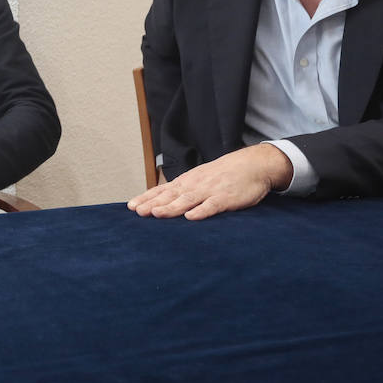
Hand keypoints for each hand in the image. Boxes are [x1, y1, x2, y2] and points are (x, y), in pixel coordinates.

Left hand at [127, 144, 291, 219]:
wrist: (251, 165)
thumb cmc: (222, 175)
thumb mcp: (199, 179)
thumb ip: (182, 190)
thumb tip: (161, 200)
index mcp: (187, 182)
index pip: (162, 191)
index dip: (147, 198)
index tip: (131, 207)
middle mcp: (194, 185)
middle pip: (170, 196)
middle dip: (153, 204)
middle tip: (138, 212)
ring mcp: (209, 191)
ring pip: (187, 200)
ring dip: (171, 207)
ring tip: (157, 214)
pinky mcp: (226, 198)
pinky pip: (212, 206)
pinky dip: (201, 211)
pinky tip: (191, 217)